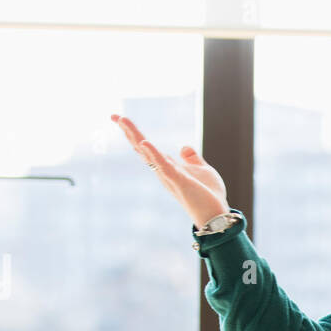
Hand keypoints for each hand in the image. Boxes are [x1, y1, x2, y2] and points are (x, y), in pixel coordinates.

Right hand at [111, 113, 229, 227]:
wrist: (217, 215)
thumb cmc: (209, 196)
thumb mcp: (203, 171)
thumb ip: (193, 159)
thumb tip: (183, 147)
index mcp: (168, 166)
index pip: (147, 147)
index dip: (134, 133)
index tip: (120, 118)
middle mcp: (163, 171)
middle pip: (142, 148)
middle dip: (129, 131)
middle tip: (113, 115)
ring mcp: (169, 176)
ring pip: (148, 153)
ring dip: (135, 136)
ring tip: (122, 121)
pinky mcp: (178, 181)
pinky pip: (163, 166)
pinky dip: (153, 154)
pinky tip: (144, 143)